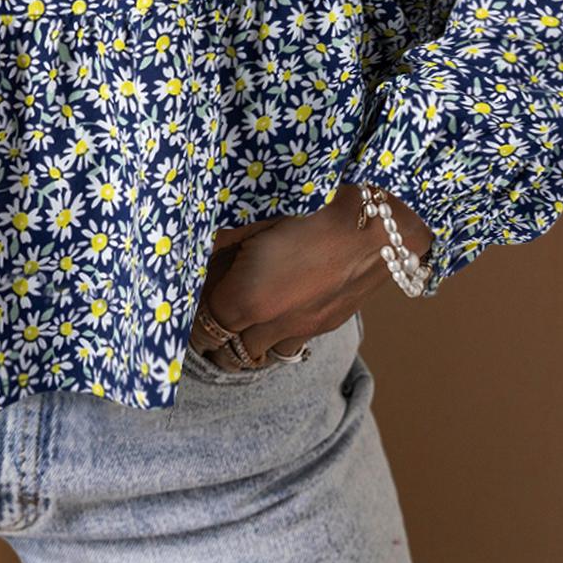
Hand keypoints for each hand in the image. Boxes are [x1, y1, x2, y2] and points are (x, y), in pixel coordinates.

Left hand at [188, 185, 433, 369]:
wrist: (383, 215)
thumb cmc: (314, 204)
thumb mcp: (252, 213)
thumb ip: (216, 238)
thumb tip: (188, 249)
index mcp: (248, 299)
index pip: (202, 329)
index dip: (186, 320)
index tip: (179, 304)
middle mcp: (275, 324)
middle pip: (227, 355)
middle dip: (209, 340)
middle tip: (199, 314)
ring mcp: (305, 327)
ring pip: (259, 358)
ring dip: (240, 346)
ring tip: (231, 321)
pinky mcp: (330, 323)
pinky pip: (290, 346)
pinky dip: (270, 340)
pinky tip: (270, 314)